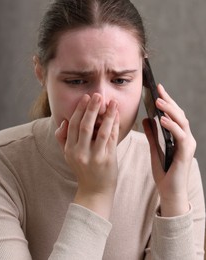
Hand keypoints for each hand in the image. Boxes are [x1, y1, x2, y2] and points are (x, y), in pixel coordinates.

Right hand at [55, 93, 119, 218]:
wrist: (95, 191)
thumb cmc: (83, 170)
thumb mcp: (68, 155)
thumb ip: (63, 138)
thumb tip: (64, 121)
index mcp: (69, 150)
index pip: (72, 125)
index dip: (79, 110)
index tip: (86, 98)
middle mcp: (79, 153)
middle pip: (84, 125)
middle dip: (91, 108)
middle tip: (97, 95)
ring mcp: (94, 157)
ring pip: (100, 131)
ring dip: (106, 115)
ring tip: (111, 102)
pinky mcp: (107, 160)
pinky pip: (111, 139)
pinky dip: (114, 126)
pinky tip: (117, 116)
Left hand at [142, 84, 194, 216]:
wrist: (169, 192)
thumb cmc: (163, 171)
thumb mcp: (154, 148)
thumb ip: (152, 134)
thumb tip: (146, 118)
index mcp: (178, 136)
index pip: (172, 114)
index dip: (166, 100)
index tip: (157, 88)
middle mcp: (185, 138)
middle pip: (178, 114)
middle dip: (169, 101)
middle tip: (158, 90)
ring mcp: (187, 145)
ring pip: (181, 122)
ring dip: (170, 111)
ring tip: (158, 102)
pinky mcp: (185, 153)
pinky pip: (180, 136)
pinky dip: (171, 127)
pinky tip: (162, 120)